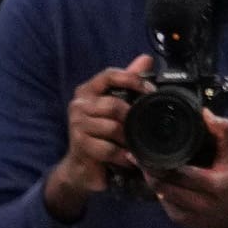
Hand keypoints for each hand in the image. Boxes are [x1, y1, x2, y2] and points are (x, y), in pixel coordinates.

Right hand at [45, 55, 154, 219]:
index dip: (131, 80)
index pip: (109, 76)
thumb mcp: (114, 105)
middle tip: (143, 127)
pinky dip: (121, 155)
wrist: (81, 167)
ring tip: (134, 145)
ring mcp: (77, 125)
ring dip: (127, 139)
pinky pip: (108, 148)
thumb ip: (128, 82)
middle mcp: (79, 105)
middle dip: (131, 118)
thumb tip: (146, 59)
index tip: (150, 90)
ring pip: (112, 127)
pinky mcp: (80, 145)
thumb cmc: (99, 134)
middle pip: (113, 105)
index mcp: (88, 90)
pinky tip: (127, 158)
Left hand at [144, 111, 227, 227]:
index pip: (179, 172)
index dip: (159, 160)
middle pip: (163, 184)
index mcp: (214, 184)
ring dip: (149, 178)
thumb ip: (224, 132)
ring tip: (141, 162)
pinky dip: (158, 189)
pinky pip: (163, 203)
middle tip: (136, 152)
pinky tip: (155, 177)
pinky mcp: (182, 222)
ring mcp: (188, 215)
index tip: (145, 145)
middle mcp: (200, 202)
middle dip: (148, 168)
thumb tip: (203, 112)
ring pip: (159, 193)